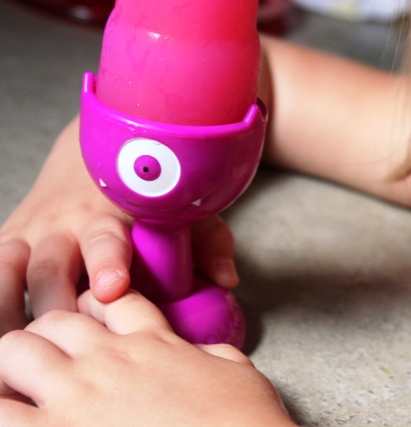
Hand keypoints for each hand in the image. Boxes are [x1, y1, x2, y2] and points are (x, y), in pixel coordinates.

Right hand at [0, 117, 238, 334]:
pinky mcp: (7, 240)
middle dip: (55, 309)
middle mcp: (64, 223)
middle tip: (63, 346)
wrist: (86, 159)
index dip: (107, 261)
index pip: (105, 238)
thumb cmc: (140, 195)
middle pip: (49, 271)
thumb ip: (208, 241)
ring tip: (18, 352)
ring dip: (10, 315)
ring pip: (7, 276)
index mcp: (111, 215)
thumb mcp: (180, 207)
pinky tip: (1, 332)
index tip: (112, 288)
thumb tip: (227, 280)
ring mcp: (31, 233)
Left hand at [0, 291, 295, 426]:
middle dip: (44, 336)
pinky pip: (1, 410)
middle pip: (52, 318)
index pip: (111, 302)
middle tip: (48, 363)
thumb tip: (206, 354)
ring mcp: (78, 394)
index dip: (95, 304)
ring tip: (21, 386)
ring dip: (12, 365)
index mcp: (152, 342)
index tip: (90, 320)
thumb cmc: (244, 419)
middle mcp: (108, 359)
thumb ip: (212, 356)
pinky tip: (12, 410)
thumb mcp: (237, 373)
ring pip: (13, 349)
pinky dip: (3, 407)